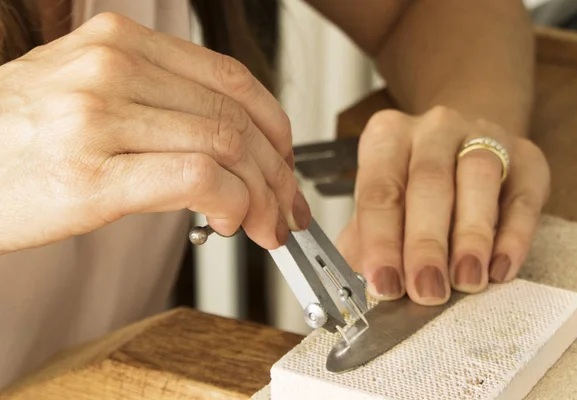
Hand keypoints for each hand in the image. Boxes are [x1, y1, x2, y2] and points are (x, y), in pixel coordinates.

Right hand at [0, 13, 310, 254]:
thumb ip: (156, 102)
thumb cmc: (18, 140)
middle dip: (278, 170)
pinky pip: (197, 178)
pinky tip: (233, 221)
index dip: (275, 124)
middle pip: (236, 116)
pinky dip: (234, 202)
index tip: (285, 160)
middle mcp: (112, 68)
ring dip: (263, 194)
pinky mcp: (93, 173)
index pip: (230, 78)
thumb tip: (228, 144)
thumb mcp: (87, 94)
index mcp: (118, 42)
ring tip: (266, 223)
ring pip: (226, 145)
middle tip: (287, 205)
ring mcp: (100, 116)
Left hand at [337, 107, 549, 304]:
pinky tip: (501, 270)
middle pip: (429, 183)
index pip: (380, 190)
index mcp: (388, 137)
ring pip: (478, 178)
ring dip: (471, 236)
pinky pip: (523, 195)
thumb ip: (365, 244)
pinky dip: (514, 236)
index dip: (380, 240)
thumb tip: (362, 291)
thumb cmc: (412, 187)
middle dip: (426, 243)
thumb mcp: (382, 208)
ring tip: (466, 281)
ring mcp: (484, 136)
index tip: (385, 284)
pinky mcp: (527, 157)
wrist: (463, 149)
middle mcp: (434, 128)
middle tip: (426, 290)